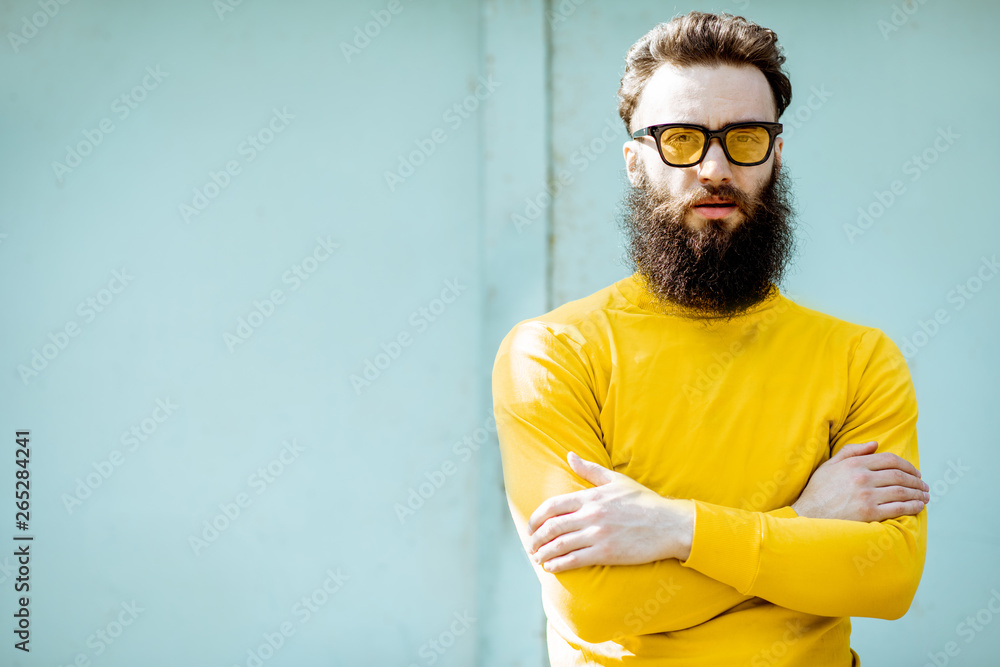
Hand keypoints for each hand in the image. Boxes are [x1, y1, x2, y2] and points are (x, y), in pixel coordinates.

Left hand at [526, 452, 693, 573]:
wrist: (669, 524)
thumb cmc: (644, 501)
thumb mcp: (616, 479)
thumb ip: (589, 469)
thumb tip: (569, 455)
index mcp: (591, 497)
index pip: (553, 506)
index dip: (536, 518)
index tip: (530, 526)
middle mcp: (590, 515)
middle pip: (552, 527)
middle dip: (536, 538)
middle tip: (530, 545)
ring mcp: (597, 534)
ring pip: (560, 545)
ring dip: (543, 553)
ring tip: (537, 558)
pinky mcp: (606, 553)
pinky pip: (574, 560)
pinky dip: (558, 564)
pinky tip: (551, 567)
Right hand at [791, 441, 929, 520]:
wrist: (807, 515)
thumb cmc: (817, 491)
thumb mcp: (829, 465)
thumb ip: (851, 451)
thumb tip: (875, 444)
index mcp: (854, 464)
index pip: (889, 460)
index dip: (907, 465)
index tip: (915, 472)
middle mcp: (862, 478)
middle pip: (899, 475)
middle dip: (916, 480)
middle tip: (924, 485)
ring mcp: (867, 496)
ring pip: (902, 491)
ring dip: (918, 493)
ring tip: (925, 496)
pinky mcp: (870, 513)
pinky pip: (898, 508)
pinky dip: (913, 506)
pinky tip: (919, 506)